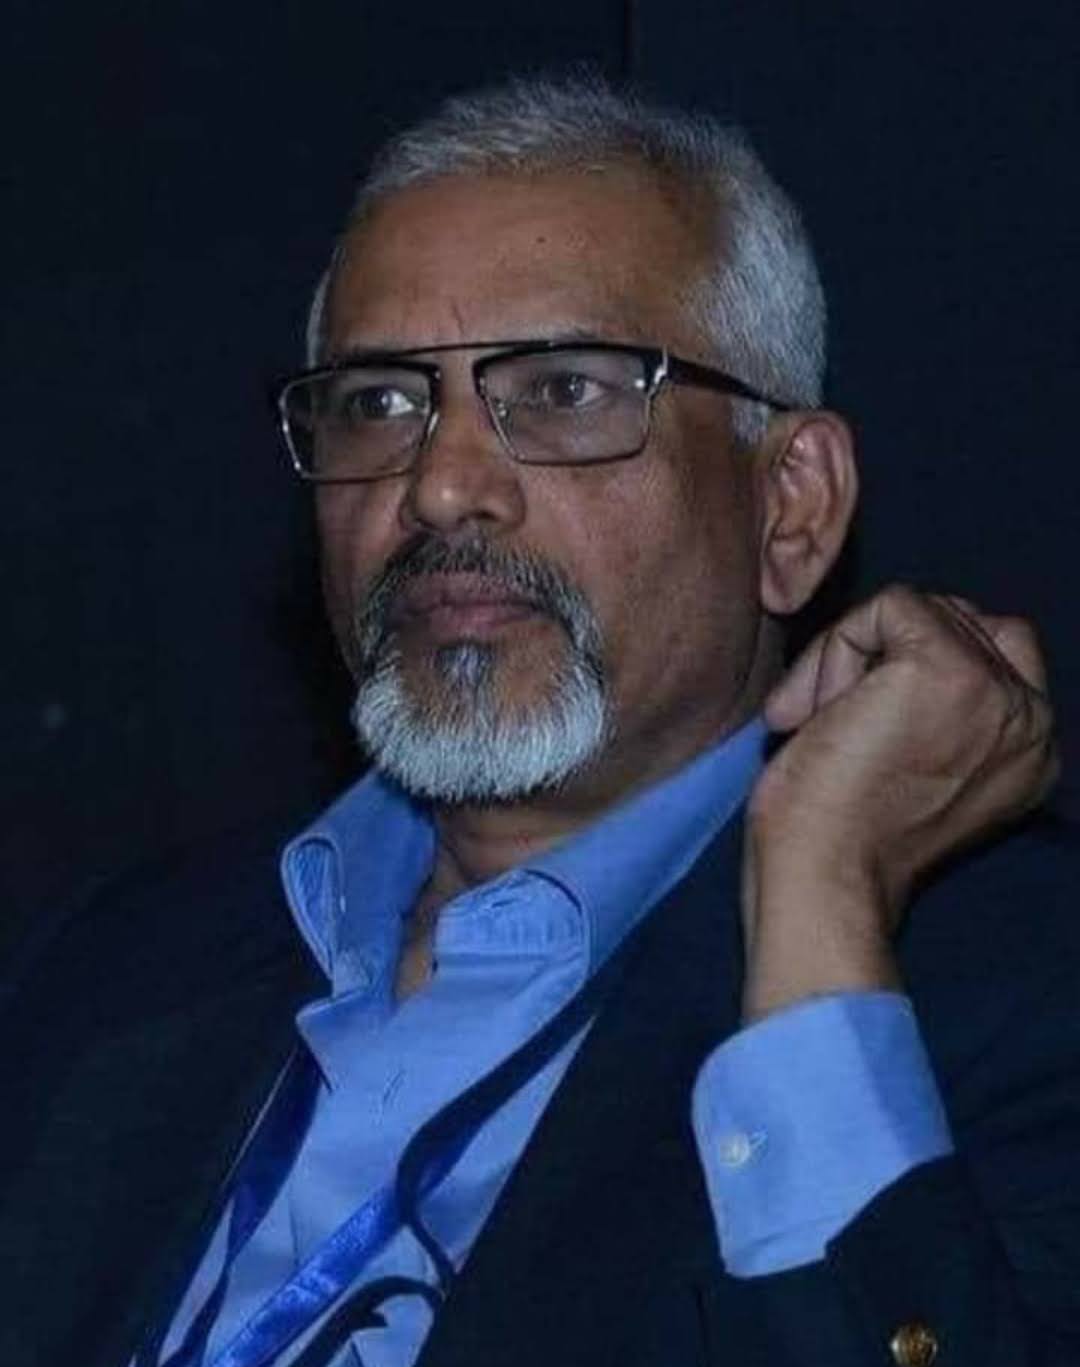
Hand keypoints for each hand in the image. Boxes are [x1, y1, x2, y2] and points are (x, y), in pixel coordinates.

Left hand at [741, 584, 1057, 1021]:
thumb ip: (933, 708)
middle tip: (820, 720)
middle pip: (955, 619)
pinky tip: (808, 714)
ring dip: (846, 655)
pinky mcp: (946, 669)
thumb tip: (889, 636)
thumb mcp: (911, 766)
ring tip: (814, 721)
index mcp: (1032, 750)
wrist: (823, 880)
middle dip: (875, 656)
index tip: (855, 720)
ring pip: (916, 611)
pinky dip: (834, 646)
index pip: (992, 646)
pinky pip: (889, 605)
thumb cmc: (839, 836)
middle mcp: (1031, 720)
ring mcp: (996, 691)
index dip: (909, 660)